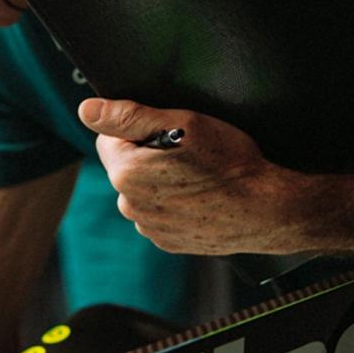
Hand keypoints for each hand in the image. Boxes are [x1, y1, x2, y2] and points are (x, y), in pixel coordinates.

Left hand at [79, 97, 325, 255]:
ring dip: (160, 180)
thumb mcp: (182, 123)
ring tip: (197, 175)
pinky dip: (174, 203)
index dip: (138, 129)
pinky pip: (160, 213)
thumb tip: (86, 110)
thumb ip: (128, 116)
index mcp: (125, 173)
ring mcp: (149, 227)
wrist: (266, 208)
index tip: (167, 132)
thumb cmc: (229, 162)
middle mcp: (130, 205)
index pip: (109, 139)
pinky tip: (200, 196)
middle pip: (126, 166)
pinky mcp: (167, 241)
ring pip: (143, 190)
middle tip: (186, 152)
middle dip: (147, 155)